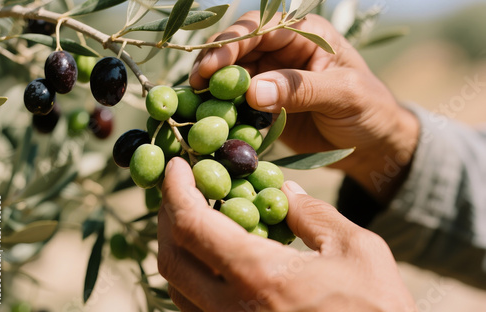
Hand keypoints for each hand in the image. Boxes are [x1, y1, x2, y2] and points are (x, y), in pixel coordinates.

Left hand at [157, 157, 415, 311]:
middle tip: (184, 190)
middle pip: (170, 258)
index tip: (177, 166)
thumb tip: (285, 192)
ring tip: (196, 219)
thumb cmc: (379, 311)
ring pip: (178, 289)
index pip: (192, 226)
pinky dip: (194, 277)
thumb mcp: (356, 250)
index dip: (176, 190)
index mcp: (258, 277)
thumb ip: (314, 215)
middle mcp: (231, 310)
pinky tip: (216, 261)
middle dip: (169, 217)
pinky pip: (198, 310)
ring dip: (178, 248)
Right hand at [189, 11, 419, 201]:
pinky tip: (209, 115)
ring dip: (213, 86)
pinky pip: (238, 101)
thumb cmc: (368, 110)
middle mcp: (284, 50)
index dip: (233, 44)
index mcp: (307, 34)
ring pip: (233, 74)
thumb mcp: (345, 95)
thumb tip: (252, 91)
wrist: (371, 143)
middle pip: (240, 48)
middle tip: (193, 83)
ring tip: (194, 100)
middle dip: (214, 62)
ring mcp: (272, 77)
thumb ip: (301, 89)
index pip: (262, 28)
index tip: (210, 66)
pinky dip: (223, 107)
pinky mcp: (266, 103)